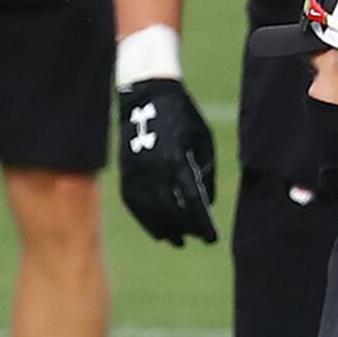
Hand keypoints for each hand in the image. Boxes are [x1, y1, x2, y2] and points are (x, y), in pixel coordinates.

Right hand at [116, 79, 216, 247]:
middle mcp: (155, 170)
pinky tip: (155, 228)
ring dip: (163, 228)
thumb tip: (207, 203)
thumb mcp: (203, 141)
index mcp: (178, 161)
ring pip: (149, 211)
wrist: (147, 97)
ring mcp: (137, 173)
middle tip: (194, 239)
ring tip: (174, 240)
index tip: (212, 239)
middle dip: (184, 229)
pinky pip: (134, 203)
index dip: (202, 223)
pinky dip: (145, 219)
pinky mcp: (125, 172)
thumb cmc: (183, 117)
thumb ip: (205, 173)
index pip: (192, 202)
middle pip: (170, 211)